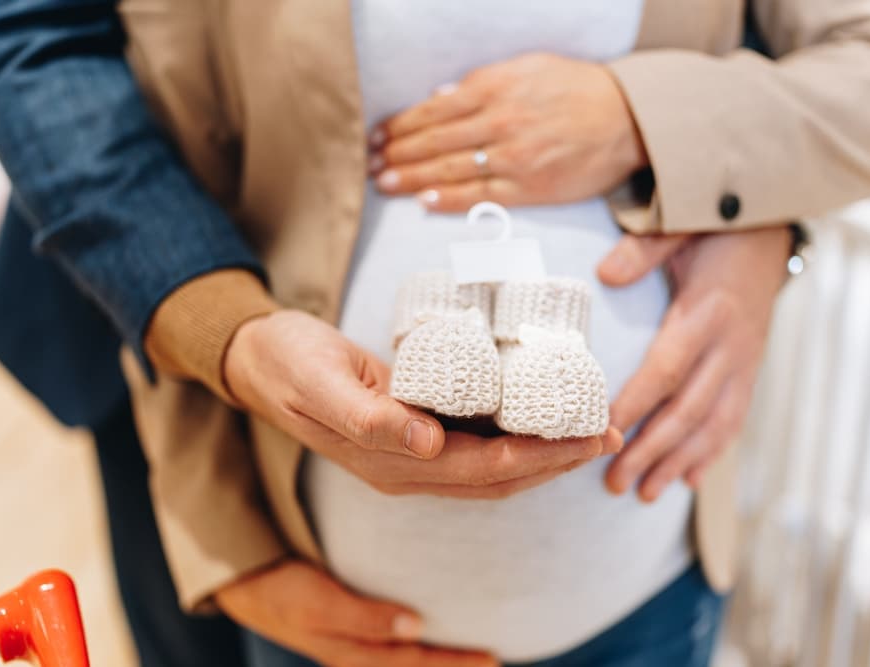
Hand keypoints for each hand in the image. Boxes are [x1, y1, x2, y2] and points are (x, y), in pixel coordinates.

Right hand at [216, 560, 497, 666]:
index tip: (493, 658)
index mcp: (354, 655)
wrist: (246, 583)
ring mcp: (356, 644)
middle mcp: (360, 654)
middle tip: (497, 659)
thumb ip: (364, 616)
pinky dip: (419, 647)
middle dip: (454, 666)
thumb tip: (415, 627)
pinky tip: (433, 634)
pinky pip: (395, 646)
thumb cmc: (282, 591)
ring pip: (406, 659)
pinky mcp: (354, 628)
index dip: (453, 665)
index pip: (414, 665)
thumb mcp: (318, 603)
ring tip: (476, 654)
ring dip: (439, 659)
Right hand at [225, 310, 622, 497]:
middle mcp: (409, 467)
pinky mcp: (416, 429)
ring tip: (592, 428)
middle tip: (610, 432)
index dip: (540, 457)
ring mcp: (413, 453)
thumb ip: (368, 417)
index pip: (484, 470)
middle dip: (558, 459)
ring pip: (495, 466)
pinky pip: (478, 442)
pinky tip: (542, 415)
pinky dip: (518, 434)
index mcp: (391, 461)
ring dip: (546, 452)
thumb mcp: (321, 382)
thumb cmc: (288, 363)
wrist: (260, 357)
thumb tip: (427, 444)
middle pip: (501, 476)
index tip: (588, 437)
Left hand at [370, 52, 646, 210]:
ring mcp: (513, 158)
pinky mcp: (529, 188)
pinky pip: (481, 195)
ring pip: (450, 169)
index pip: (434, 110)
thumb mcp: (530, 68)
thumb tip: (442, 94)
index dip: (401, 125)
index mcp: (496, 89)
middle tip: (369, 165)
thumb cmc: (577, 90)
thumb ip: (485, 81)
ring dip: (411, 177)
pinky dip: (449, 199)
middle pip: (434, 141)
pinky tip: (423, 202)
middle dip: (396, 153)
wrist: (627, 119)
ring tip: (385, 183)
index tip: (377, 136)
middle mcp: (500, 123)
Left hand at [596, 227, 791, 500]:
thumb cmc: (716, 226)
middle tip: (616, 484)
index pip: (667, 368)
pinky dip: (713, 452)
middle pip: (688, 409)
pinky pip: (734, 418)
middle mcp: (730, 345)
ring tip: (646, 494)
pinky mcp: (752, 367)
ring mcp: (745, 361)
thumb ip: (643, 249)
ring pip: (714, 424)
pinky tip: (690, 479)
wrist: (773, 224)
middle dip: (652, 451)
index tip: (605, 433)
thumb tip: (604, 274)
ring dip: (679, 462)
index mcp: (706, 313)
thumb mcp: (680, 225)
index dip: (637, 404)